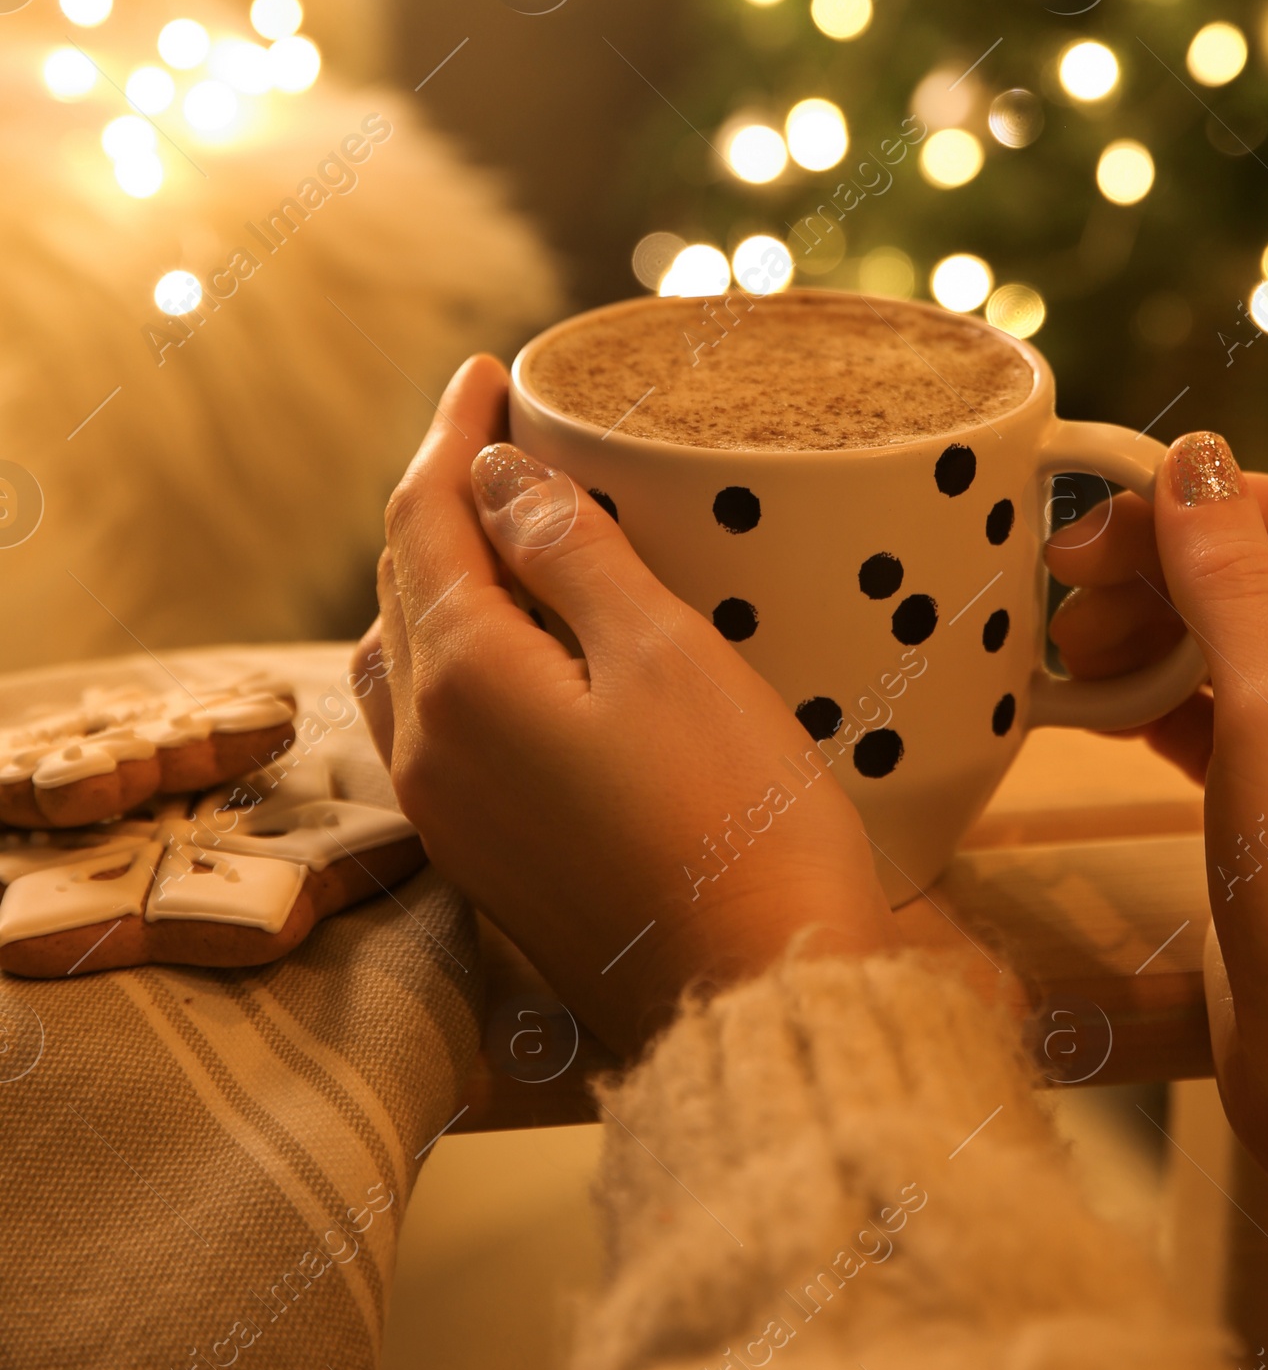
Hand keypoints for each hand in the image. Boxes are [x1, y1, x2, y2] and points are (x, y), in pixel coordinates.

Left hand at [353, 357, 897, 1055]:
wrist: (760, 998)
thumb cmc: (737, 818)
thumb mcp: (667, 653)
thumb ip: (572, 554)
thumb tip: (495, 476)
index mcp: (462, 680)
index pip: (427, 517)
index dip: (454, 433)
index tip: (487, 371)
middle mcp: (427, 748)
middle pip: (405, 581)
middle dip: (446, 495)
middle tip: (502, 431)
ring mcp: (449, 814)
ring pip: (409, 655)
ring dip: (443, 575)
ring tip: (503, 525)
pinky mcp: (486, 860)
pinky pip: (434, 721)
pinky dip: (456, 651)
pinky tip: (509, 645)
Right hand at [1048, 432, 1267, 1246]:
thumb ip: (1227, 579)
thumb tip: (1195, 456)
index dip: (1174, 508)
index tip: (1078, 536)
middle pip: (1235, 573)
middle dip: (1142, 570)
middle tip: (1050, 597)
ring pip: (1207, 645)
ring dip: (1131, 635)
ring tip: (1056, 659)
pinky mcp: (1267, 807)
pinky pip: (1194, 717)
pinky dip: (1137, 702)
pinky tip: (1079, 711)